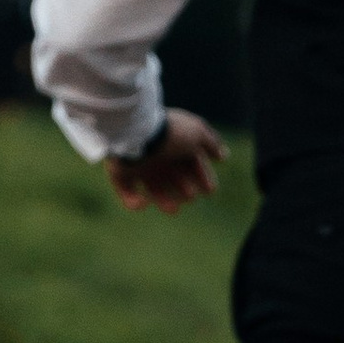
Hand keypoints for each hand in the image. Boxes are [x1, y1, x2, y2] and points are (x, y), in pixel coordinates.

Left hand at [107, 111, 225, 213]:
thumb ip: (211, 144)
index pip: (191, 161)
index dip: (202, 175)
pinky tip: (143, 202)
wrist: (136, 133)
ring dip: (163, 199)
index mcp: (174, 142)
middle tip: (190, 196)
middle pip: (173, 175)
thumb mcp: (197, 133)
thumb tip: (223, 156)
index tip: (210, 190)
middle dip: (183, 187)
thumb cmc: (170, 133)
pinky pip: (126, 191)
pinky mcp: (120, 172)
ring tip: (173, 209)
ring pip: (152, 186)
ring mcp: (138, 163)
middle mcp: (157, 153)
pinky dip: (133, 201)